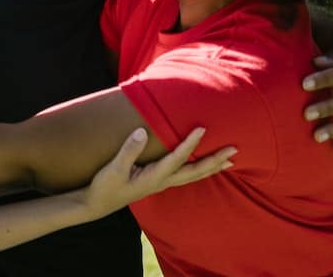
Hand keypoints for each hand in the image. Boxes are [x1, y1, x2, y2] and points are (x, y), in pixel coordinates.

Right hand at [83, 128, 234, 217]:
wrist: (97, 203)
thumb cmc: (105, 185)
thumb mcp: (114, 168)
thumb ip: (129, 150)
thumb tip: (142, 131)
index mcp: (154, 177)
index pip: (177, 158)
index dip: (190, 143)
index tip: (202, 128)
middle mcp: (162, 181)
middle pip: (195, 171)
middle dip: (214, 160)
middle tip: (234, 150)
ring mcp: (161, 183)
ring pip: (192, 175)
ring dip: (211, 167)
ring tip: (229, 161)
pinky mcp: (157, 182)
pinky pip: (184, 176)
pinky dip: (198, 170)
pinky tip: (201, 166)